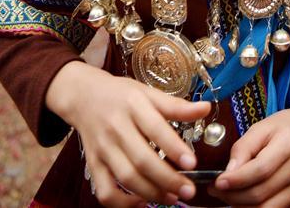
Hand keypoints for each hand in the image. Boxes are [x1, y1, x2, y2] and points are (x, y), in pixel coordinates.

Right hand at [46, 61, 210, 207]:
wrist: (83, 96)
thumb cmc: (121, 94)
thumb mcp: (148, 92)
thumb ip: (176, 105)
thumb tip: (206, 108)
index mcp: (133, 105)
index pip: (155, 128)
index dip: (174, 147)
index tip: (193, 163)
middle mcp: (116, 127)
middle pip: (142, 159)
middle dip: (167, 179)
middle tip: (189, 190)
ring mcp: (103, 148)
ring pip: (126, 178)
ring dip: (152, 193)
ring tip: (173, 198)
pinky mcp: (93, 164)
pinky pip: (105, 191)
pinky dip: (123, 203)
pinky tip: (142, 203)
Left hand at [210, 92, 289, 207]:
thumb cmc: (284, 128)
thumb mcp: (261, 128)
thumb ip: (242, 148)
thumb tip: (227, 173)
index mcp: (288, 145)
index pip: (259, 170)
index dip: (236, 180)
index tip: (217, 182)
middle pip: (261, 194)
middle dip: (233, 196)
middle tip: (217, 190)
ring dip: (242, 207)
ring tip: (229, 196)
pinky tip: (246, 202)